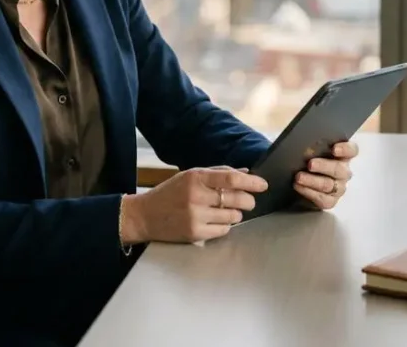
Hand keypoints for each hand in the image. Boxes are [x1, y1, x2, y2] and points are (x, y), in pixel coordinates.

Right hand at [121, 166, 267, 243]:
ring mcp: (195, 216)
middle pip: (236, 199)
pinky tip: (215, 221)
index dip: (251, 182)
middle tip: (248, 201)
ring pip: (233, 216)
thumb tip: (245, 173)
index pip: (231, 179)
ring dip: (235, 214)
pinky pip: (223, 231)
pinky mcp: (194, 234)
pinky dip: (224, 226)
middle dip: (248, 201)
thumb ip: (217, 173)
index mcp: (195, 177)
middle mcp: (196, 196)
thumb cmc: (169, 193)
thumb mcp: (189, 176)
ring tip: (224, 211)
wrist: (144, 216)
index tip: (263, 184)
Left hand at [294, 141, 357, 209]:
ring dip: (312, 180)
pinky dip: (309, 192)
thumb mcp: (309, 152)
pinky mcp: (330, 201)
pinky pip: (322, 198)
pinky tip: (299, 186)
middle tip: (310, 164)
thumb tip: (306, 148)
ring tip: (299, 177)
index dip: (345, 149)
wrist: (299, 183)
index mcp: (342, 156)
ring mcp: (338, 188)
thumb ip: (311, 147)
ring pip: (329, 185)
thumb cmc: (306, 162)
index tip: (334, 149)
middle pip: (339, 169)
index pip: (351, 150)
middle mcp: (343, 172)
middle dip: (323, 166)